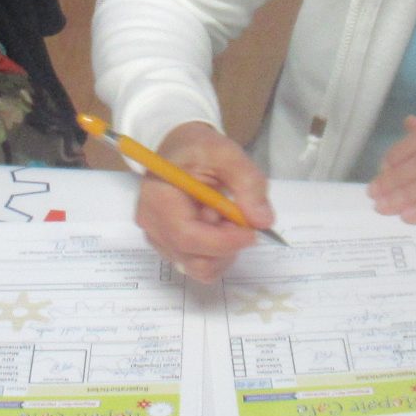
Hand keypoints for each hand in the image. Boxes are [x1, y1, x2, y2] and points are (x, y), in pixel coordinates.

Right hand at [132, 122, 270, 283]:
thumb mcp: (226, 153)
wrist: (178, 150)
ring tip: (224, 217)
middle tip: (240, 219)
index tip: (252, 232)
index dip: (224, 241)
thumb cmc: (197, 149)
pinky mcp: (168, 247)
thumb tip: (263, 221)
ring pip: (199, 267)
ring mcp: (158, 239)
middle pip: (194, 260)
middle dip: (226, 246)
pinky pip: (198, 263)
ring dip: (223, 249)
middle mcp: (152, 226)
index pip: (187, 237)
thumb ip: (248, 183)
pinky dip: (216, 251)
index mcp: (158, 200)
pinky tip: (216, 226)